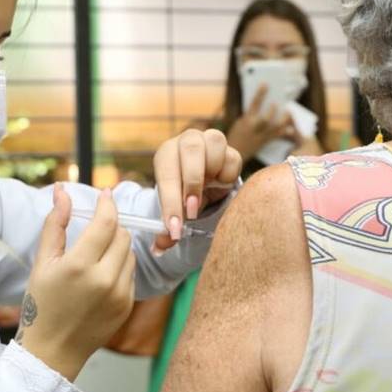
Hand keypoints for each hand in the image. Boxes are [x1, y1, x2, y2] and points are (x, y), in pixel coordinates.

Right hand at [16, 184, 135, 380]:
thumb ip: (55, 224)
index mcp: (79, 266)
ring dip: (117, 245)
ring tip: (95, 254)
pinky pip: (130, 273)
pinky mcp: (128, 305)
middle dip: (111, 225)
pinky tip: (100, 275)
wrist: (52, 351)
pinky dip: (119, 266)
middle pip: (123, 234)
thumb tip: (62, 191)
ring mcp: (119, 294)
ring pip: (130, 253)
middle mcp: (104, 280)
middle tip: (96, 226)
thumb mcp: (42, 263)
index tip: (106, 194)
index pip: (106, 222)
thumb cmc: (41, 305)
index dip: (108, 204)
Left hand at [153, 128, 241, 251]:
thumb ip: (167, 230)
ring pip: (214, 144)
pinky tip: (219, 184)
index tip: (175, 227)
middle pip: (190, 149)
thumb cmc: (184, 196)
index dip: (170, 201)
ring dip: (211, 173)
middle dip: (192, 183)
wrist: (205, 185)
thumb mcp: (174, 211)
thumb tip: (159, 250)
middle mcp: (186, 142)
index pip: (166, 173)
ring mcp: (209, 141)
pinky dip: (227, 175)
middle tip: (192, 211)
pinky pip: (232, 158)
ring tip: (207, 191)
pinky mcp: (230, 149)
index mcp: (166, 155)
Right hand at [226, 84, 295, 161]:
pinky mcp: (265, 142)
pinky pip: (278, 136)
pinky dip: (285, 131)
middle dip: (272, 110)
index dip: (260, 93)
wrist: (234, 153)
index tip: (265, 83)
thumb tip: (264, 102)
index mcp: (245, 121)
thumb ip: (251, 113)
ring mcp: (261, 136)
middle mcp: (254, 129)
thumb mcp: (240, 122)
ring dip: (283, 119)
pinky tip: (291, 128)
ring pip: (275, 128)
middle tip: (276, 103)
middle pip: (265, 119)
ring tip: (288, 112)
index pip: (254, 104)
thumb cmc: (237, 134)